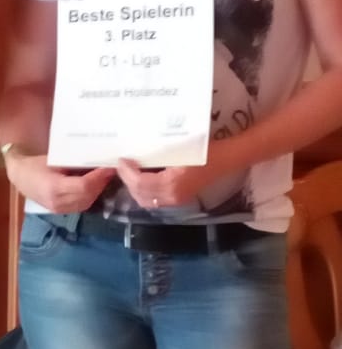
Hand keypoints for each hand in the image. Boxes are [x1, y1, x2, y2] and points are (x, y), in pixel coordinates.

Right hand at [7, 151, 114, 213]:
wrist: (19, 176)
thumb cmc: (35, 164)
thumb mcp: (54, 160)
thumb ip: (74, 164)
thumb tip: (96, 161)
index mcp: (54, 187)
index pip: (84, 186)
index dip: (99, 177)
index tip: (109, 167)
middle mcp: (57, 202)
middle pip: (88, 195)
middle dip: (101, 183)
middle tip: (111, 170)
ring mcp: (58, 209)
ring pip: (86, 202)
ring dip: (98, 190)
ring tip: (104, 178)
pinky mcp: (60, 211)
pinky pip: (81, 205)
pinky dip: (90, 196)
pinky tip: (94, 186)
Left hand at [117, 148, 232, 210]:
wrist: (227, 158)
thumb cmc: (206, 149)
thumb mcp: (180, 148)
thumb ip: (158, 154)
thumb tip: (136, 152)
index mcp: (172, 184)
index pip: (140, 183)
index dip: (126, 173)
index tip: (121, 160)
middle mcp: (172, 196)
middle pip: (139, 194)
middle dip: (127, 180)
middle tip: (122, 165)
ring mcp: (176, 200)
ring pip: (145, 200)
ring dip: (134, 187)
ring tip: (129, 171)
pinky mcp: (179, 199)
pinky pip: (154, 200)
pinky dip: (144, 191)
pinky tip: (142, 178)